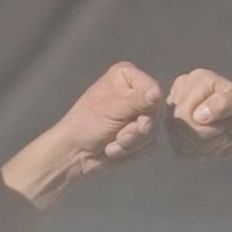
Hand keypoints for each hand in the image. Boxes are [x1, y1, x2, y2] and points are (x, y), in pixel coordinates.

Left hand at [5, 62, 162, 204]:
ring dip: (131, 144)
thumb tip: (157, 92)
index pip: (154, 89)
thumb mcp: (114, 108)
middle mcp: (137, 94)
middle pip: (157, 113)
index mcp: (127, 78)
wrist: (74, 153)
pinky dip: (132, 153)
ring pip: (154, 133)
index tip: (133, 116)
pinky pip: (150, 147)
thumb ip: (139, 101)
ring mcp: (140, 117)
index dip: (148, 107)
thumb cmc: (86, 124)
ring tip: (112, 142)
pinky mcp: (141, 138)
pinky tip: (114, 149)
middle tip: (119, 135)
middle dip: (137, 130)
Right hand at [166, 68, 231, 159]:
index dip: (204, 129)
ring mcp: (175, 109)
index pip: (184, 113)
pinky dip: (196, 154)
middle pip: (177, 126)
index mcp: (197, 79)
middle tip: (223, 135)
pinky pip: (178, 150)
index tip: (225, 126)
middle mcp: (181, 90)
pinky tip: (209, 145)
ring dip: (202, 148)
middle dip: (203, 140)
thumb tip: (199, 114)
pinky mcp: (175, 127)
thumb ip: (225, 104)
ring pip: (176, 140)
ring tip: (219, 139)